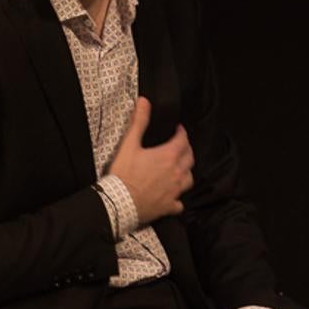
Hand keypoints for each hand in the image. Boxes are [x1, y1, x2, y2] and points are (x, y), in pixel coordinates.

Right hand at [107, 96, 194, 223]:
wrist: (118, 203)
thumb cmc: (123, 174)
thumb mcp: (129, 145)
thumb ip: (139, 122)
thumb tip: (144, 101)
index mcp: (168, 156)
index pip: (183, 140)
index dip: (181, 132)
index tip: (178, 129)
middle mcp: (176, 172)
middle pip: (190, 158)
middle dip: (186, 150)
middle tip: (180, 146)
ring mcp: (174, 191)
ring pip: (189, 179)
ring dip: (186, 172)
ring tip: (179, 169)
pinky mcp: (169, 206)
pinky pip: (180, 203)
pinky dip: (178, 199)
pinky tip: (173, 197)